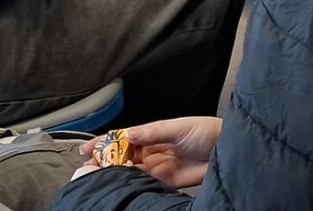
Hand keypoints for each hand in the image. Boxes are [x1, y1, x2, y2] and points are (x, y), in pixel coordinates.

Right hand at [79, 117, 222, 189]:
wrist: (226, 148)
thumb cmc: (206, 130)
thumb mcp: (178, 127)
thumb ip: (153, 132)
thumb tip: (129, 135)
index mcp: (153, 133)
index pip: (123, 138)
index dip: (104, 142)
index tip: (86, 149)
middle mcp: (152, 150)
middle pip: (122, 157)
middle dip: (105, 161)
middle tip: (88, 169)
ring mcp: (157, 166)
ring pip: (129, 171)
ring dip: (115, 174)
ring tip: (99, 178)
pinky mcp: (165, 181)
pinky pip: (143, 183)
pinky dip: (130, 184)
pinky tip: (120, 185)